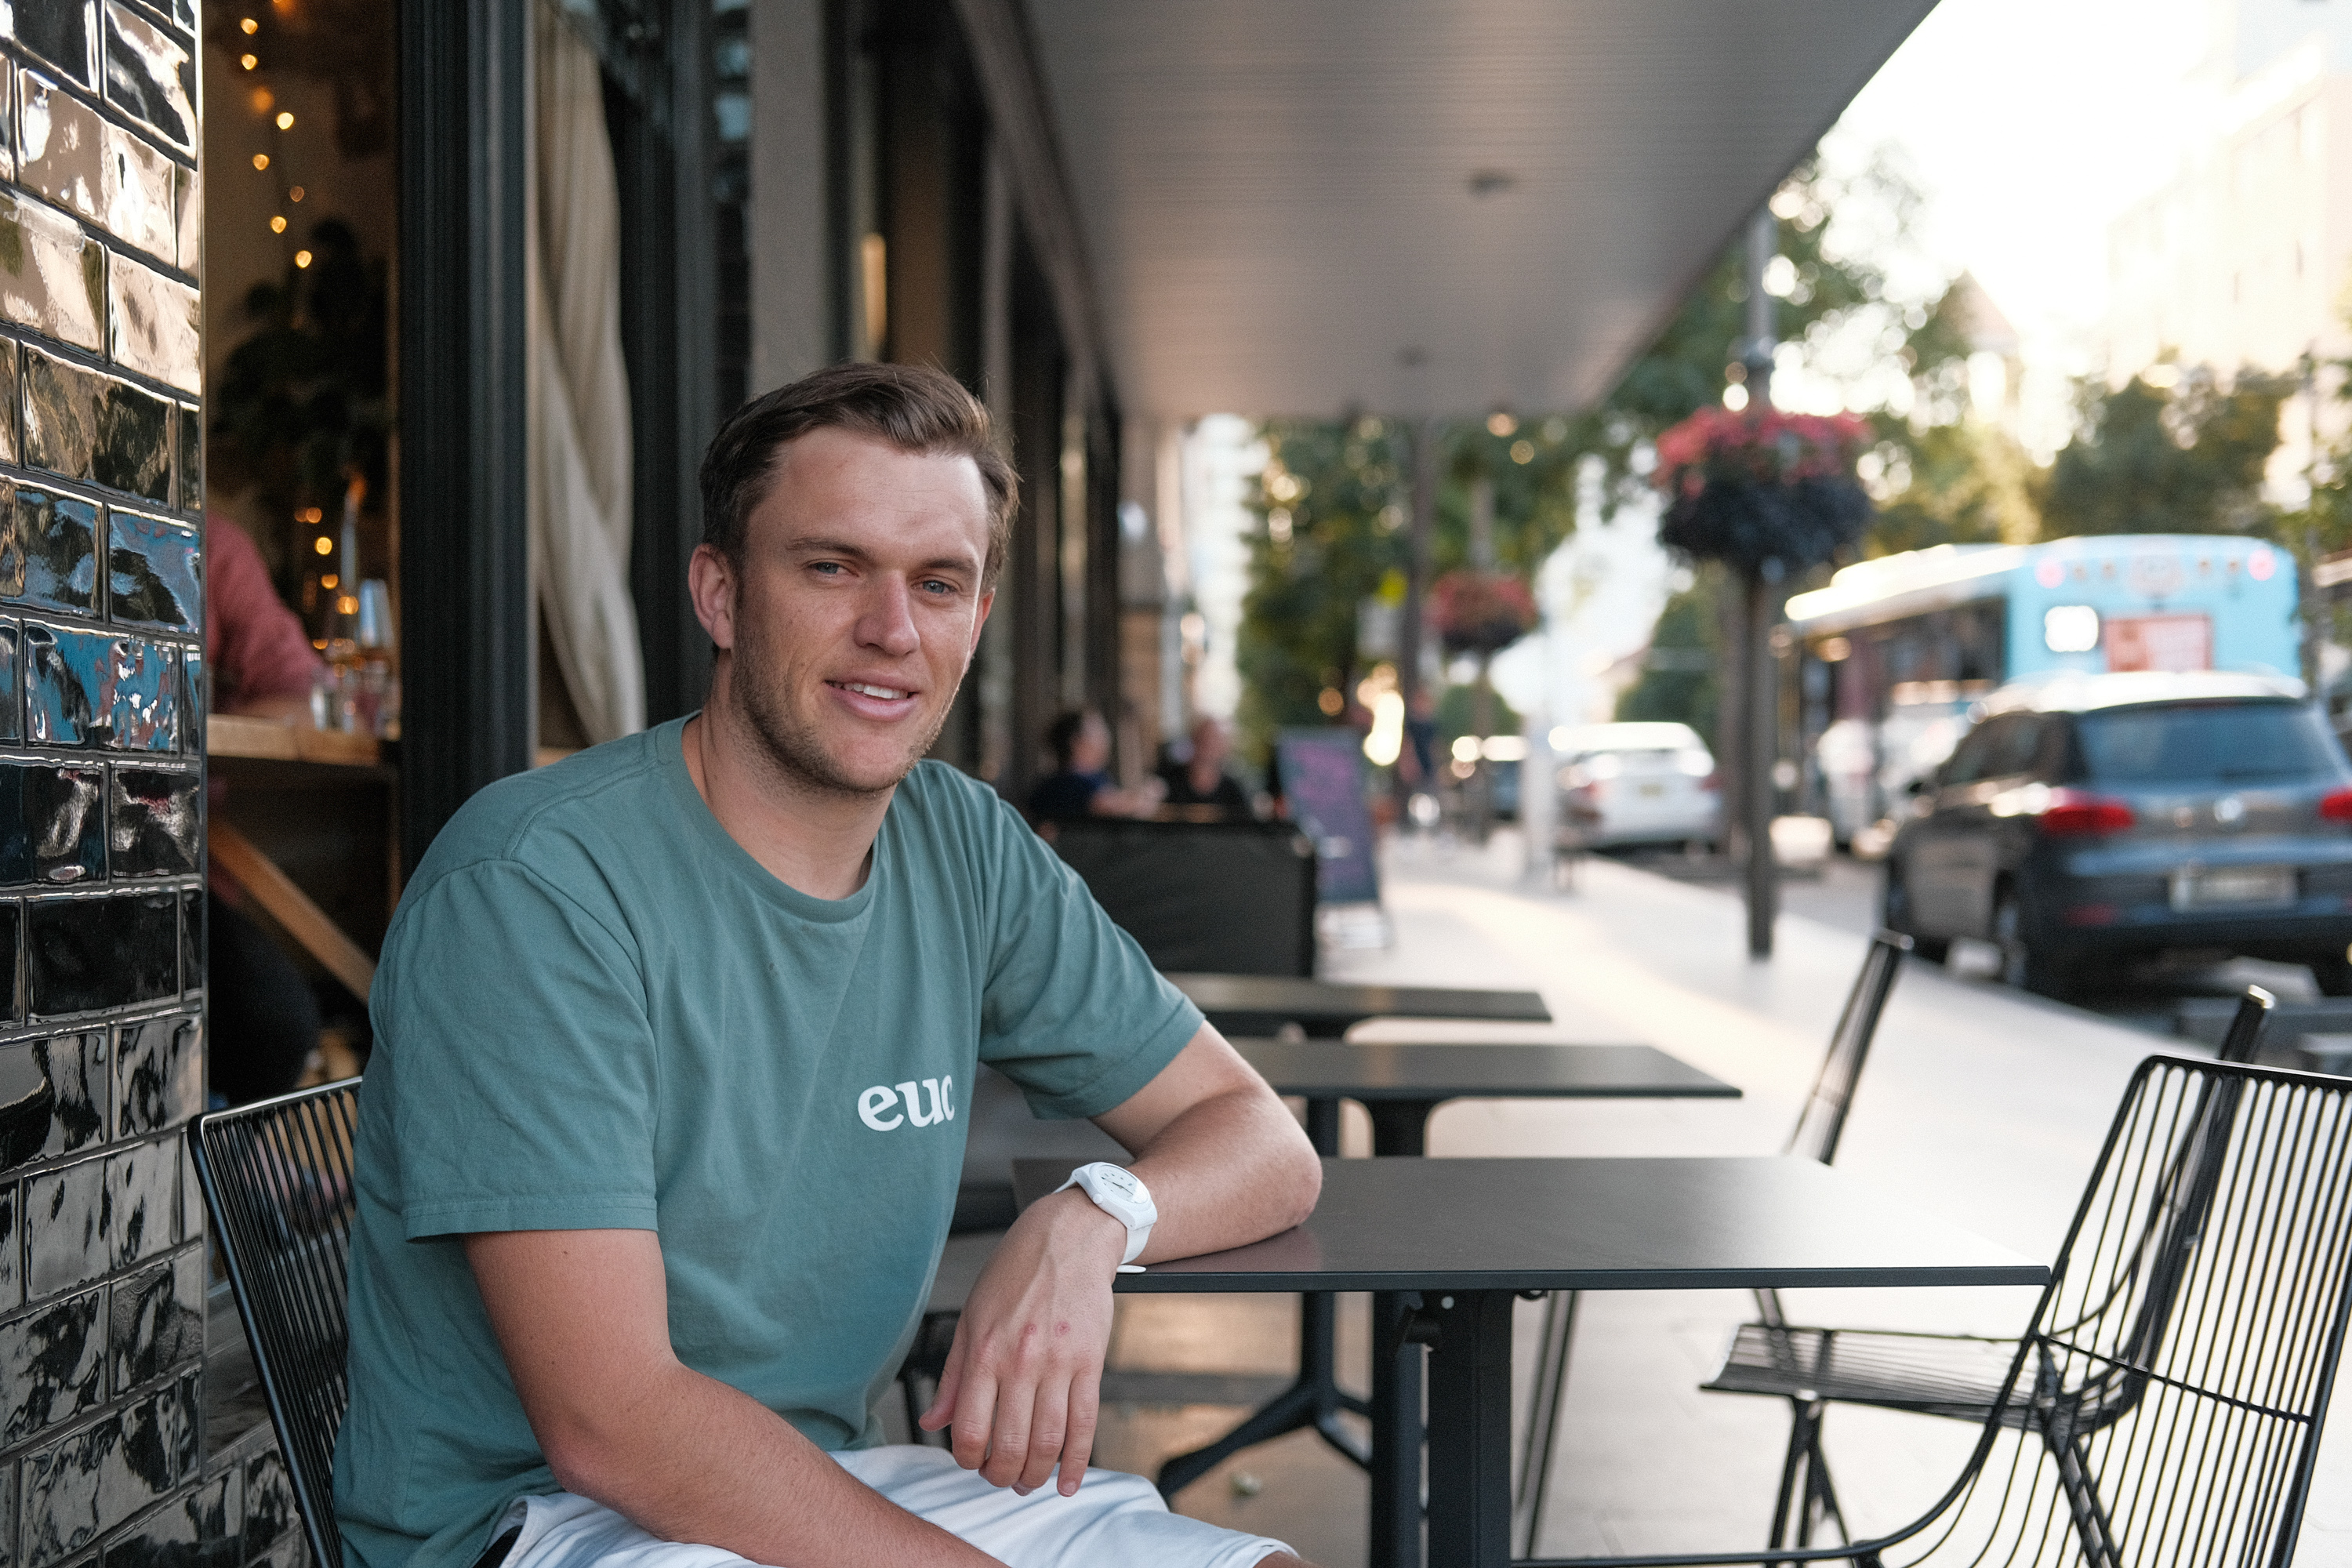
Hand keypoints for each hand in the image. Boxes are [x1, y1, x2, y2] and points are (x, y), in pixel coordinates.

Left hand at [917, 1189, 1124, 1495]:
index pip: (970, 1430)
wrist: (1067, 1239)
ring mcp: (1059, 1364)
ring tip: (1029, 1482)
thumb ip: (954, 1376)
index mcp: (984, 1352)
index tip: (971, 1462)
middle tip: (1000, 1479)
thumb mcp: (971, 1318)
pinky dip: (1076, 1461)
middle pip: (1010, 1445)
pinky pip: (1085, 1423)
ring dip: (1037, 1475)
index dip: (968, 1460)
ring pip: (1048, 1441)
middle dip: (1002, 1475)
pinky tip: (1068, 1482)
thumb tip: (933, 1422)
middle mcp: (1020, 1362)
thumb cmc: (1015, 1274)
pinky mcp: (1090, 1362)